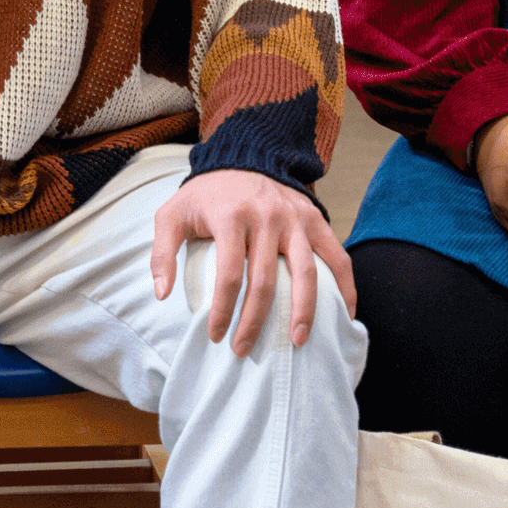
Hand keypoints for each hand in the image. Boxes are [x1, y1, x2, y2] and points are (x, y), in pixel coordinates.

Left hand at [151, 168, 357, 353]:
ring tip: (297, 341)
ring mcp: (295, 219)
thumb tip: (162, 294)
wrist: (244, 157)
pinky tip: (344, 314)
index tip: (215, 336)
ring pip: (306, 272)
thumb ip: (162, 252)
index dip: (223, 310)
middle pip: (266, 280)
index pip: (229, 274)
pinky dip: (345, 286)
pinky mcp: (315, 220)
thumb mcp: (172, 214)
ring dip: (304, 311)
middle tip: (244, 349)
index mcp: (231, 216)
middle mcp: (267, 217)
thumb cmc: (205, 195)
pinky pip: (337, 256)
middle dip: (255, 321)